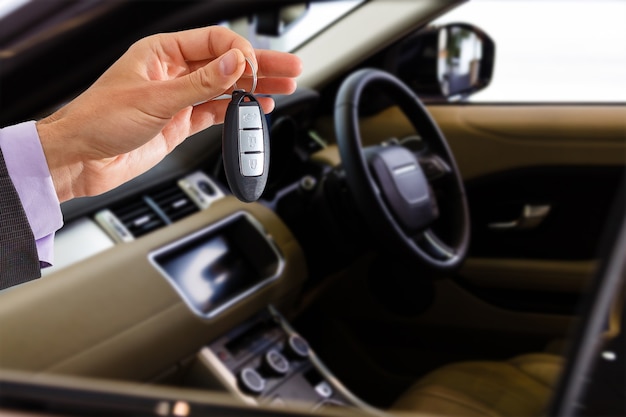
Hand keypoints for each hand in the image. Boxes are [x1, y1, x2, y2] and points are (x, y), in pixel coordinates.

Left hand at [36, 26, 301, 201]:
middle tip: (290, 68)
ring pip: (225, 88)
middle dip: (260, 66)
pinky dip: (237, 111)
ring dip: (254, 90)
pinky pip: (217, 111)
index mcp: (162, 52)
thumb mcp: (155, 98)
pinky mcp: (181, 122)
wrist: (82, 159)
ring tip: (284, 88)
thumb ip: (200, 83)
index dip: (240, 52)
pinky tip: (256, 109)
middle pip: (226, 63)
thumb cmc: (99, 120)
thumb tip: (234, 63)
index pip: (214, 41)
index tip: (256, 68)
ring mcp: (179, 98)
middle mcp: (173, 72)